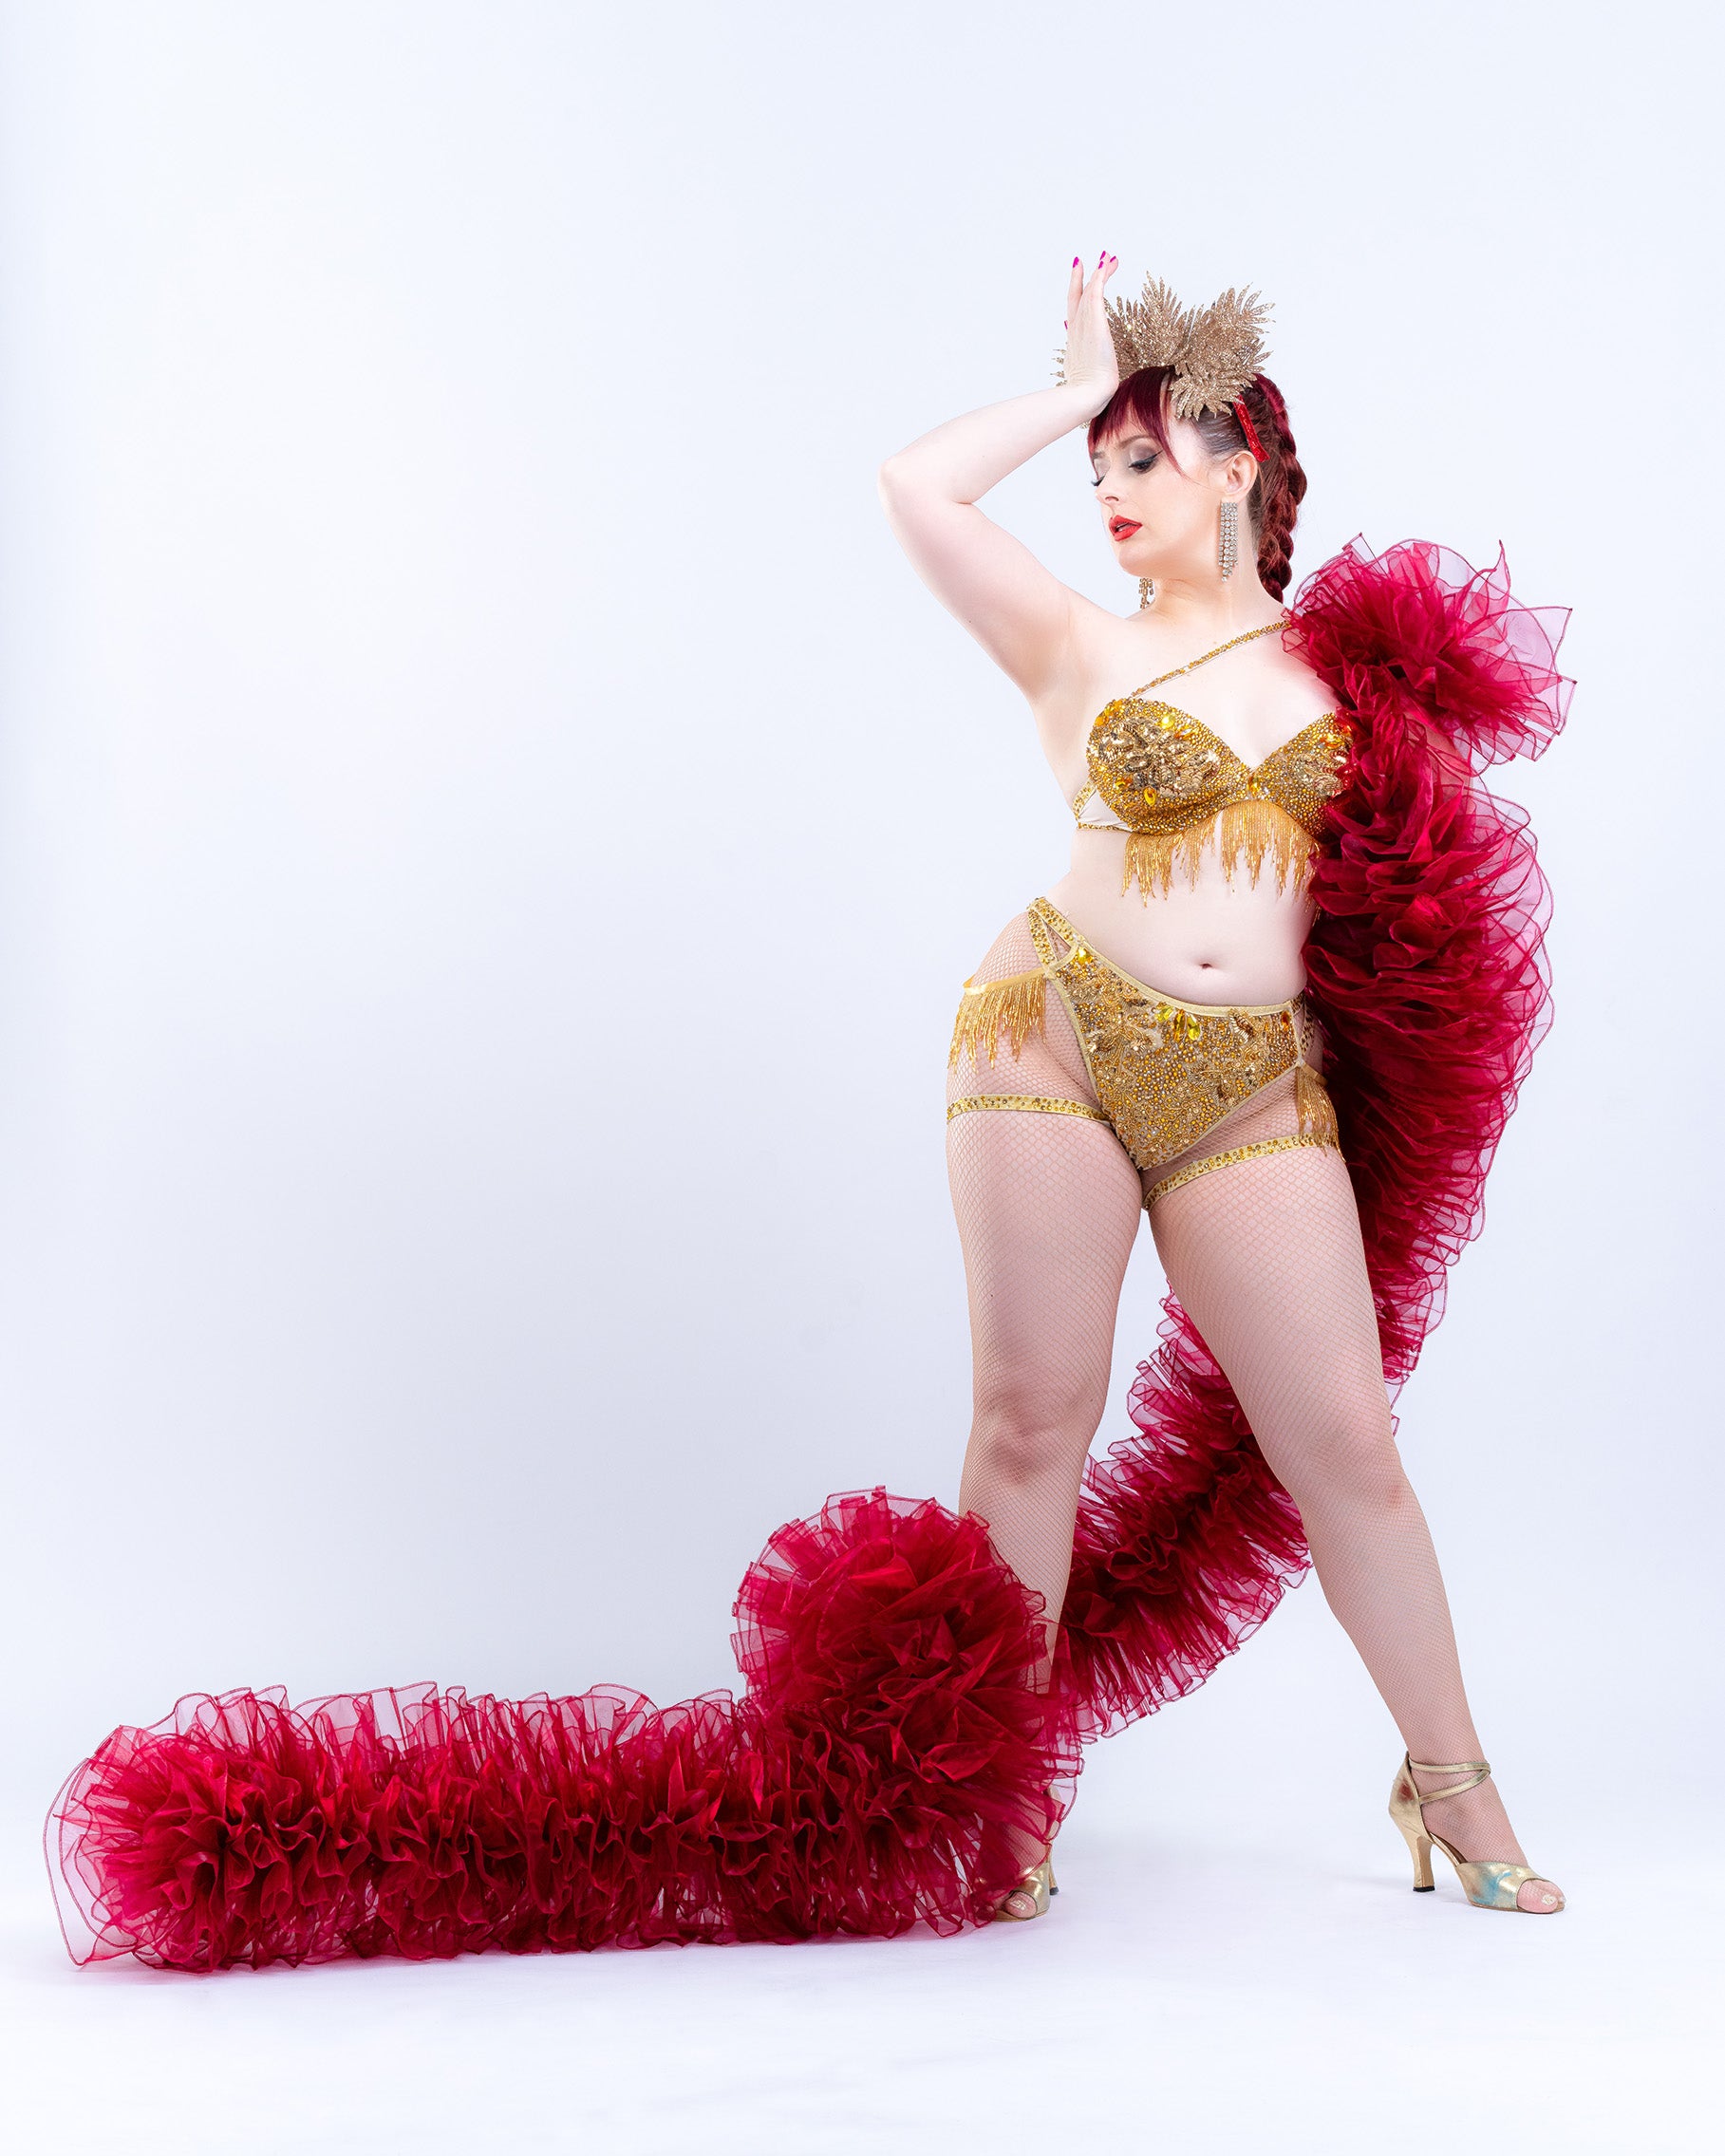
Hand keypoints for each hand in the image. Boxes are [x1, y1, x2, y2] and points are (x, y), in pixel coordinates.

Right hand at [1061, 253, 1118, 414]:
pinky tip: (1107, 262)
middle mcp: (1076, 331)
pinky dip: (1101, 275)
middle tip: (1090, 262)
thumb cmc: (1089, 397)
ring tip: (1108, 256)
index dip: (1077, 301)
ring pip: (1090, 291)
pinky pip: (1096, 291)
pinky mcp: (1093, 320)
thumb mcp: (1088, 385)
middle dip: (1082, 279)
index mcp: (1074, 344)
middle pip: (1078, 298)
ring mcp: (1083, 325)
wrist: (1086, 396)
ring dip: (1099, 272)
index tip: (1082, 288)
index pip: (1074, 316)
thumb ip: (1091, 378)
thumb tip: (1097, 384)